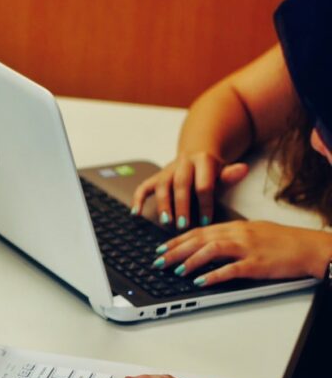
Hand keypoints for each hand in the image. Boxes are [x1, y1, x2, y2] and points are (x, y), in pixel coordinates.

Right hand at [131, 152, 248, 228]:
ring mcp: (168, 169)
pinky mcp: (156, 176)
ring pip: (162, 185)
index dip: (205, 204)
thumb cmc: (212, 170)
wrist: (198, 152)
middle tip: (183, 225)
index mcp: (203, 160)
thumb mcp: (224, 171)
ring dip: (163, 205)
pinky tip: (136, 213)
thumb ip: (230, 175)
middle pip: (180, 184)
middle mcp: (183, 162)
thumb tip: (242, 169)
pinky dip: (138, 199)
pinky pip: (143, 186)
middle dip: (181, 206)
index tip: (206, 222)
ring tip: (166, 222)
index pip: (203, 184)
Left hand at [152, 221, 331, 286]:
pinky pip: (231, 269)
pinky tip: (200, 281)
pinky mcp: (257, 264)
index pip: (199, 231)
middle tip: (157, 260)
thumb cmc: (283, 242)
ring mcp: (248, 249)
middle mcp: (238, 234)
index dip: (177, 240)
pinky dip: (213, 275)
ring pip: (211, 250)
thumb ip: (231, 236)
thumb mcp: (254, 232)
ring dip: (190, 260)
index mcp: (236, 227)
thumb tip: (209, 244)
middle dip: (175, 250)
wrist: (310, 247)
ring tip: (175, 270)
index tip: (160, 248)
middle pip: (199, 239)